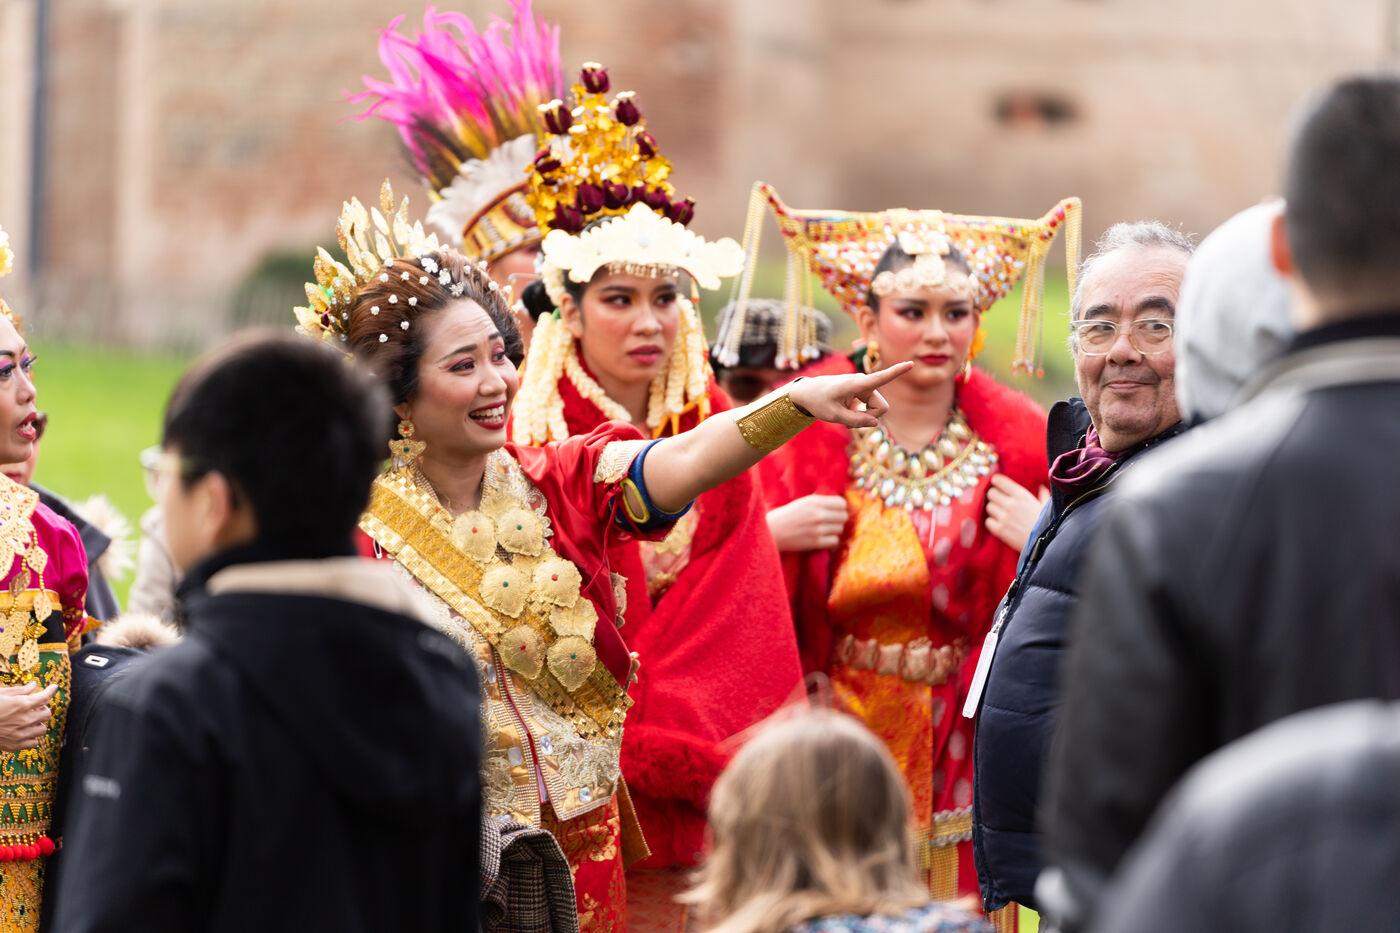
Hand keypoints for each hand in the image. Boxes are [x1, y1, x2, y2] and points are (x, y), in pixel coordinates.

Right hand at [0, 683, 56, 750]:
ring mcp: (20, 734)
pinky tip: (24, 732)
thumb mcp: (0, 693)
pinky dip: (32, 737)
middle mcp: (24, 720)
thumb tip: (33, 685)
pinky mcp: (14, 746)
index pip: (45, 696)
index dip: (51, 690)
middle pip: (47, 714)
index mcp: (21, 704)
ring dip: (38, 723)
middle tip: (35, 706)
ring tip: (29, 719)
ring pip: (42, 729)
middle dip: (42, 708)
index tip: (53, 688)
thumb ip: (19, 690)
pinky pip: (33, 743)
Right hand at [767, 495, 849, 550]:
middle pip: (843, 516)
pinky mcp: (816, 542)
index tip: (835, 511)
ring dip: (834, 530)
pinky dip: (831, 541)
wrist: (770, 532)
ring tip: (825, 530)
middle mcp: (818, 514)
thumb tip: (838, 504)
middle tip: (831, 522)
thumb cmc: (784, 516)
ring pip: (840, 529)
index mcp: (814, 501)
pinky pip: (834, 541)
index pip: (841, 503)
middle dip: (839, 519)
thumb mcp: (802, 502)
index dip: (840, 507)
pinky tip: (823, 539)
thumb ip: (819, 502)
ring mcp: (818, 529)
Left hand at [787, 361, 913, 428]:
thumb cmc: (819, 402)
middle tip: (850, 423)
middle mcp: (863, 383)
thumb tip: (876, 421)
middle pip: (881, 407)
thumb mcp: (834, 416)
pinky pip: (870, 408)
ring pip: (876, 409)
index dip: (897, 372)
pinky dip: (861, 415)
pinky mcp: (862, 391)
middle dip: (871, 418)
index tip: (911, 363)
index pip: (880, 377)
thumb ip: (856, 420)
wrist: (807, 393)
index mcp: (856, 384)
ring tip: (846, 420)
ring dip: (864, 418)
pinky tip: (847, 416)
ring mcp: (864, 387)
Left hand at [985, 474, 1049, 551]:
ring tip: (1001, 514)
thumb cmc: (1049, 523)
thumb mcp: (1046, 506)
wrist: (1047, 543)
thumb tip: (1041, 487)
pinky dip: (992, 522)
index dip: (995, 481)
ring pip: (989, 507)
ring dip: (994, 510)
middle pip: (990, 493)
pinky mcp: (1000, 530)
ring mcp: (1004, 517)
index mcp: (1021, 494)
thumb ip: (1042, 495)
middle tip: (999, 501)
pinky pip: (988, 521)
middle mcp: (1011, 504)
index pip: (998, 480)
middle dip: (994, 496)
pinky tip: (1000, 524)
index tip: (996, 483)